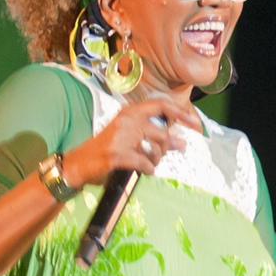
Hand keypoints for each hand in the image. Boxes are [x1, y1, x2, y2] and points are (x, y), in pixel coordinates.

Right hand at [61, 97, 205, 187]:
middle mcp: (127, 120)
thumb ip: (155, 137)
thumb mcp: (130, 137)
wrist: (79, 163)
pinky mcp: (117, 155)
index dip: (182, 114)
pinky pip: (145, 164)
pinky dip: (147, 170)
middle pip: (163, 134)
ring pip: (156, 150)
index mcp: (130, 111)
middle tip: (156, 156)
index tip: (196, 125)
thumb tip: (182, 142)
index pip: (162, 105)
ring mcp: (121, 137)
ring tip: (145, 163)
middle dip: (165, 149)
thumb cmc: (107, 150)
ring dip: (155, 161)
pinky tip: (141, 170)